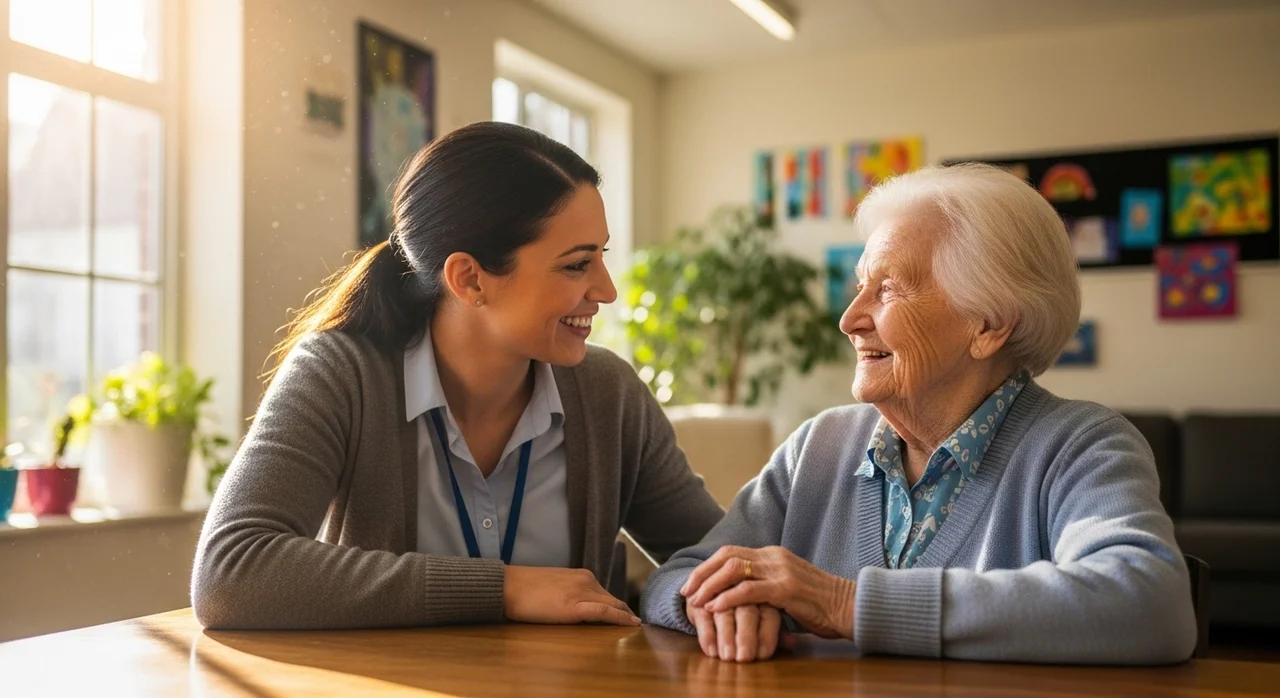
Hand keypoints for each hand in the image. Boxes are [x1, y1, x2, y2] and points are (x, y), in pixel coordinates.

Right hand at [504, 566, 639, 625]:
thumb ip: (571, 592)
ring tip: (634, 627)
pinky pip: (605, 612)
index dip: (619, 606)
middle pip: (613, 599)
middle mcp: (585, 580)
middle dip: (625, 612)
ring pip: (612, 605)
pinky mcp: (574, 607)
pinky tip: (631, 624)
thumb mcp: (555, 586)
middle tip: (636, 625)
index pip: (606, 593)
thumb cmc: (525, 589)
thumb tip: (580, 605)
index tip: (629, 616)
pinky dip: (620, 618)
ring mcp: (581, 592)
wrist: (508, 587)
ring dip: (624, 616)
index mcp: (580, 575)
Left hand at [681, 546, 855, 639]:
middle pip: (727, 556)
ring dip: (710, 585)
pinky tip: (714, 608)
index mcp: (773, 554)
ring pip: (733, 569)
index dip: (707, 567)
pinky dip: (727, 598)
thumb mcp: (788, 589)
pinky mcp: (786, 588)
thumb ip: (766, 585)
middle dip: (702, 574)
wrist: (850, 607)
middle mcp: (774, 557)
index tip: (692, 583)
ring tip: (696, 601)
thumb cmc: (820, 605)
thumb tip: (739, 595)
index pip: (731, 552)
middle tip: (687, 591)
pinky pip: (748, 590)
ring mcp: (781, 570)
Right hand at [687, 601, 790, 661]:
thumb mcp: (765, 617)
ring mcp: (719, 593)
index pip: (768, 614)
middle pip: (746, 611)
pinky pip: (702, 615)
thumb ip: (777, 630)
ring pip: (723, 612)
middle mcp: (742, 590)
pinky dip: (706, 633)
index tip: (763, 656)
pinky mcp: (699, 599)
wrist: (715, 593)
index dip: (766, 635)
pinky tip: (711, 650)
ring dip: (725, 636)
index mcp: (764, 592)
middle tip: (744, 658)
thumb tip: (793, 643)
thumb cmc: (748, 609)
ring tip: (727, 657)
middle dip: (745, 636)